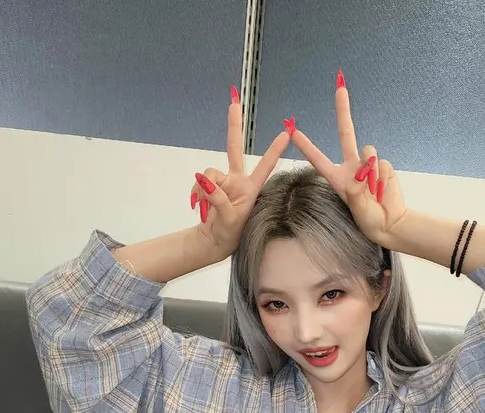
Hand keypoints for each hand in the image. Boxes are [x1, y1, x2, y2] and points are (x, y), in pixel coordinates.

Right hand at [190, 88, 290, 262]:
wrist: (214, 241)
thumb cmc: (230, 234)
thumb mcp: (228, 219)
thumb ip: (218, 198)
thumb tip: (204, 178)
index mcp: (250, 189)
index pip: (265, 165)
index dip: (275, 149)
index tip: (287, 132)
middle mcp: (238, 181)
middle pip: (234, 147)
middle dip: (233, 124)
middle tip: (234, 98)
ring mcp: (223, 182)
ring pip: (208, 173)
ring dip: (202, 191)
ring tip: (204, 210)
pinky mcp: (210, 186)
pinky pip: (199, 182)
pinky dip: (196, 193)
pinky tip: (199, 207)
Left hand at [290, 73, 410, 249]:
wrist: (391, 223)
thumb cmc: (369, 220)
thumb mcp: (358, 210)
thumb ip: (357, 190)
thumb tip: (362, 168)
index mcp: (338, 178)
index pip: (318, 158)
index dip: (306, 144)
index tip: (293, 130)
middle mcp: (351, 167)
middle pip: (345, 132)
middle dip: (343, 109)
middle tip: (340, 84)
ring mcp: (367, 164)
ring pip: (368, 152)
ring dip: (371, 172)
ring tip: (374, 193)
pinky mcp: (382, 165)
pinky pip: (381, 163)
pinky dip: (382, 177)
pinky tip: (383, 190)